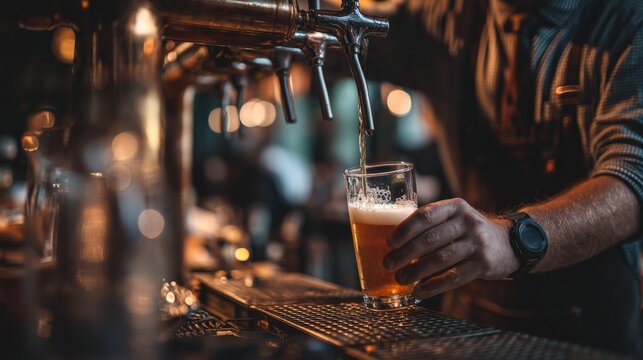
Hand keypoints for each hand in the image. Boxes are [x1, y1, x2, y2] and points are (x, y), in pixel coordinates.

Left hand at [383, 198, 519, 299]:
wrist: (510, 243)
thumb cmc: (470, 231)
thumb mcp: (454, 218)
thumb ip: (431, 225)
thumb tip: (394, 244)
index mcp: (455, 207)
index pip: (425, 215)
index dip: (405, 229)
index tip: (389, 242)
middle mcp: (467, 222)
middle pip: (430, 239)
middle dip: (405, 253)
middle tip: (388, 264)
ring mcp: (477, 243)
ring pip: (440, 259)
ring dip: (416, 271)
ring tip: (400, 279)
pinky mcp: (484, 264)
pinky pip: (454, 277)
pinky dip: (434, 285)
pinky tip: (419, 291)